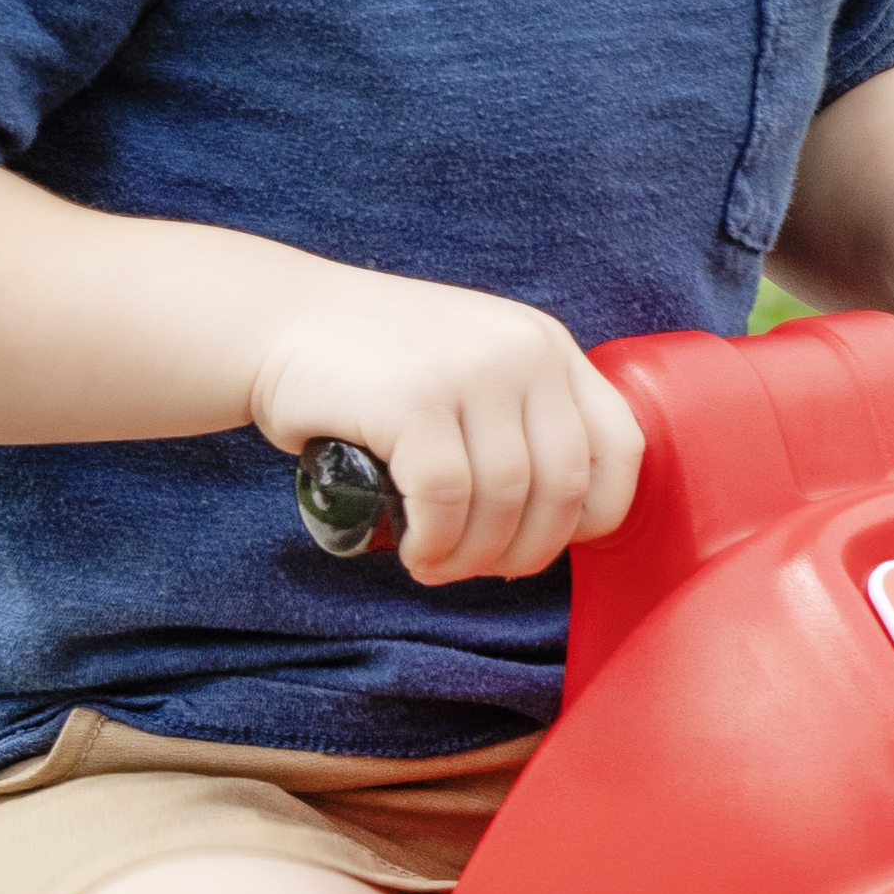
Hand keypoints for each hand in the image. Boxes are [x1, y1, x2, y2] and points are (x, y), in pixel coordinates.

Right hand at [245, 277, 647, 586]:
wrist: (272, 325)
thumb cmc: (372, 369)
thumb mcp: (471, 371)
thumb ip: (522, 419)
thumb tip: (562, 522)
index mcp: (547, 346)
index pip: (621, 447)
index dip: (597, 514)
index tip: (547, 542)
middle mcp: (522, 351)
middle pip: (564, 486)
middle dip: (529, 551)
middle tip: (481, 569)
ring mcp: (469, 370)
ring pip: (505, 500)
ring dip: (473, 556)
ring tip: (437, 565)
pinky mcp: (413, 399)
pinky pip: (447, 499)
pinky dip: (435, 542)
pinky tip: (416, 552)